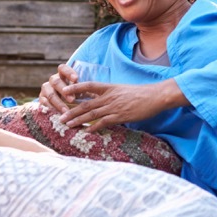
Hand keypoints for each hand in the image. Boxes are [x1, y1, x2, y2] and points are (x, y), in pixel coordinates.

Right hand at [38, 64, 78, 115]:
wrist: (60, 102)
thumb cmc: (74, 93)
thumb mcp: (78, 89)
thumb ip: (80, 89)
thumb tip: (87, 92)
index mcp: (62, 74)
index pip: (63, 68)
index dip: (68, 72)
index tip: (76, 78)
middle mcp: (53, 80)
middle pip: (56, 82)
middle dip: (64, 91)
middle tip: (72, 100)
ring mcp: (46, 89)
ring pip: (50, 94)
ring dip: (58, 103)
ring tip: (66, 111)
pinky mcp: (41, 98)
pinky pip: (44, 103)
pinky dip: (51, 109)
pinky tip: (57, 114)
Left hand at [58, 79, 182, 129]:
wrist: (155, 96)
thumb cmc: (141, 94)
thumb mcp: (123, 90)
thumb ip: (111, 95)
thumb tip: (102, 100)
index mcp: (110, 87)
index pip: (89, 85)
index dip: (76, 88)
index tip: (65, 91)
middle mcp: (109, 96)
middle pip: (86, 103)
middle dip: (71, 111)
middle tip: (60, 117)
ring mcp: (114, 106)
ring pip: (91, 113)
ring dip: (78, 120)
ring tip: (67, 125)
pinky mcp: (120, 116)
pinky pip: (103, 122)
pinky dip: (93, 127)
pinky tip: (86, 131)